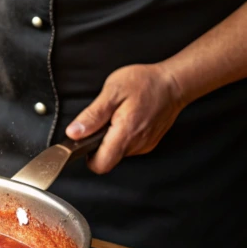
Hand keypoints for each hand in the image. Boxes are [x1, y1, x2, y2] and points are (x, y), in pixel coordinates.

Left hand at [65, 64, 186, 174]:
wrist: (172, 83)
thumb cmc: (145, 83)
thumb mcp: (112, 92)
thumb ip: (92, 115)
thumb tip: (74, 133)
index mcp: (125, 133)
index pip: (101, 164)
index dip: (87, 157)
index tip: (82, 142)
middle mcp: (136, 144)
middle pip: (108, 158)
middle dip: (98, 144)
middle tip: (101, 121)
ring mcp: (144, 145)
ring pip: (117, 152)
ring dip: (110, 139)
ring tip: (116, 116)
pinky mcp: (148, 143)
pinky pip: (128, 146)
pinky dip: (122, 136)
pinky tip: (126, 119)